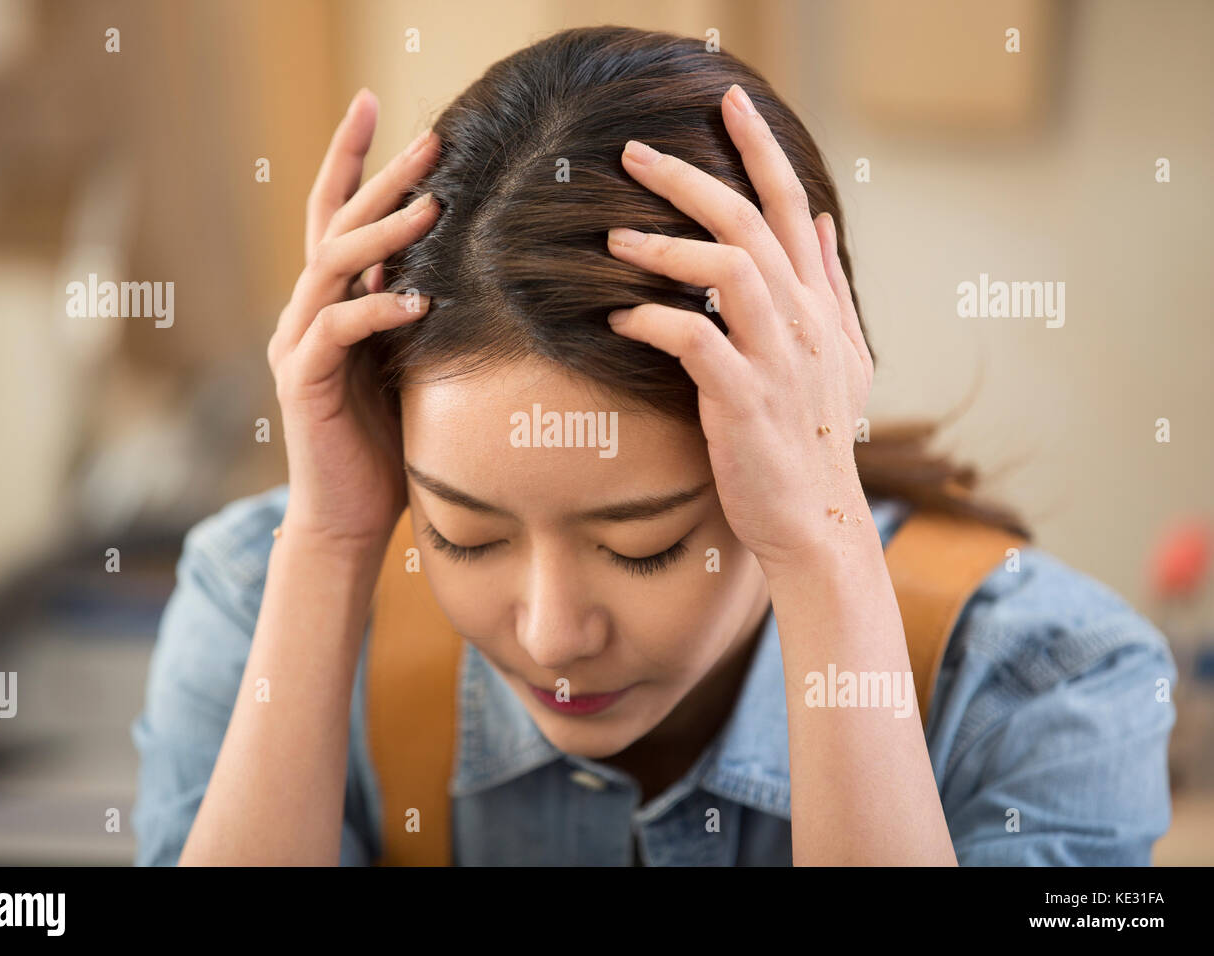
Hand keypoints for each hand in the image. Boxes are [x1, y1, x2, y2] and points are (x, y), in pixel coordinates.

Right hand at [267, 87, 441, 551]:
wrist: (348, 516)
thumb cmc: (389, 443)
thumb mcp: (411, 365)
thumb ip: (416, 317)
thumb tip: (465, 269)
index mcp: (331, 303)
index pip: (337, 215)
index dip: (353, 158)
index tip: (376, 104)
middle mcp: (305, 311)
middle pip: (336, 224)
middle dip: (381, 177)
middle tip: (429, 139)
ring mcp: (297, 343)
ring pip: (331, 266)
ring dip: (382, 233)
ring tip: (431, 207)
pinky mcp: (303, 382)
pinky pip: (336, 331)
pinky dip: (375, 311)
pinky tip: (417, 302)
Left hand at [604, 83, 874, 570]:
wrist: (814, 524)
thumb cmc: (810, 442)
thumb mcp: (840, 359)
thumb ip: (827, 288)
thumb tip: (818, 226)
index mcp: (820, 307)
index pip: (793, 207)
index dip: (762, 150)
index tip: (729, 99)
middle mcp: (805, 322)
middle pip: (750, 223)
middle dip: (691, 178)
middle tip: (632, 154)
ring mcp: (779, 360)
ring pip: (729, 270)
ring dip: (665, 249)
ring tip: (613, 240)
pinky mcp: (744, 401)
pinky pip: (695, 339)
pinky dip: (653, 321)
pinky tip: (619, 319)